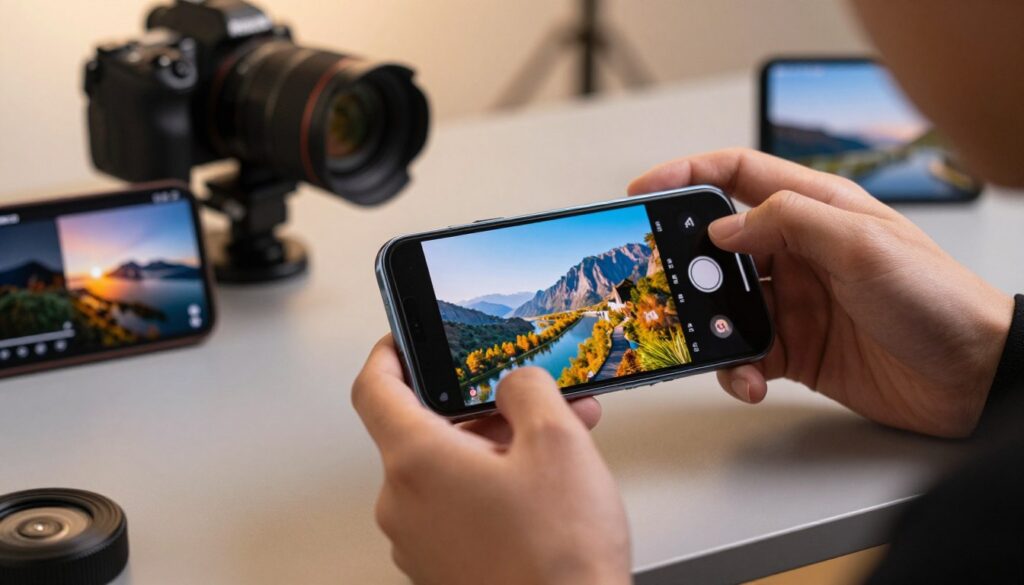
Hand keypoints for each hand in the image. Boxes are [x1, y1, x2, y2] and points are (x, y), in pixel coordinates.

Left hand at [352, 336, 630, 584]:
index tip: (405, 339)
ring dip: (496, 448)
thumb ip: (528, 389)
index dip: (389, 353)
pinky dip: (492, 487)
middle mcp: (404, 503)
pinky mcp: (441, 568)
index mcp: (417, 461)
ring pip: (448, 470)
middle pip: (425, 430)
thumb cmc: (558, 560)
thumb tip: (516, 384)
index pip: (373, 388)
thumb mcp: (558, 442)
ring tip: (557, 449)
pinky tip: (543, 490)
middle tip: (529, 401)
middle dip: (482, 409)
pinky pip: (457, 508)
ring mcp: (419, 542)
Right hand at [630, 148, 1012, 437]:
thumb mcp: (862, 244)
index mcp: (816, 210)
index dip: (687, 174)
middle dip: (685, 266)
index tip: (644, 191)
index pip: (738, 175)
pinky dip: (736, 369)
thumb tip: (723, 225)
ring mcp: (795, 303)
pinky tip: (750, 380)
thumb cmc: (939, 301)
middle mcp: (799, 253)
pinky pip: (745, 355)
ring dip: (709, 328)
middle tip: (663, 286)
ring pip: (724, 306)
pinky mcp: (796, 349)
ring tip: (712, 344)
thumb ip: (787, 222)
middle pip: (718, 246)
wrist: (976, 378)